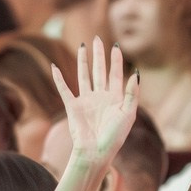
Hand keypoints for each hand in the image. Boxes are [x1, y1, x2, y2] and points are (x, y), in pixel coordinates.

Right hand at [53, 38, 139, 169]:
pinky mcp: (73, 106)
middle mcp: (100, 97)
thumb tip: (136, 73)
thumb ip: (132, 94)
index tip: (116, 46)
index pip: (115, 74)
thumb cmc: (115, 137)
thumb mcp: (128, 114)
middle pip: (99, 70)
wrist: (96, 152)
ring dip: (83, 61)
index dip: (116, 60)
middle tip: (97, 39)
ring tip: (82, 46)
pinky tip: (54, 67)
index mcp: (115, 98)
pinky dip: (58, 78)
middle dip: (99, 55)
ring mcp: (86, 100)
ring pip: (84, 75)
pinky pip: (64, 89)